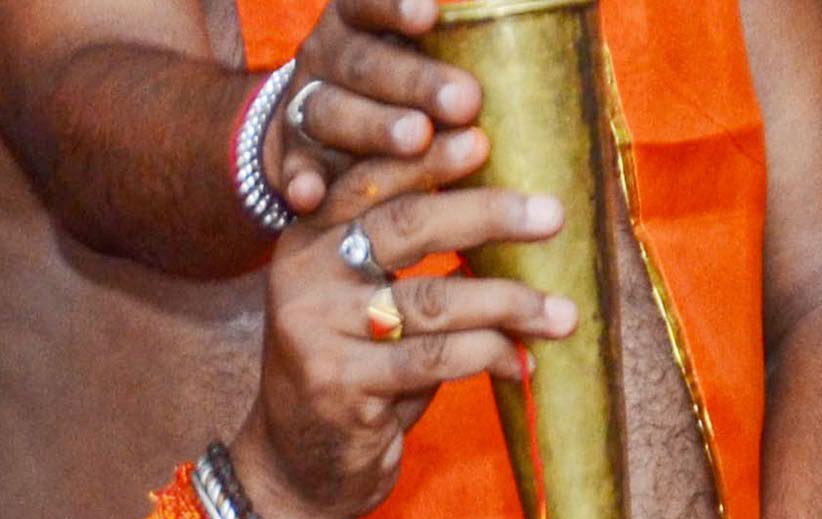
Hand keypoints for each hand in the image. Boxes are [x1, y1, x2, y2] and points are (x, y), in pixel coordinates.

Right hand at [234, 153, 577, 518]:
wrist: (296, 468)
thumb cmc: (355, 377)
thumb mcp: (368, 306)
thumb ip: (409, 259)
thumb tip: (504, 211)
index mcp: (309, 238)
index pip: (371, 181)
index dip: (428, 158)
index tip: (485, 139)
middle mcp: (306, 274)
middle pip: (406, 227)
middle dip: (487, 215)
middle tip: (551, 213)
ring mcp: (319, 330)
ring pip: (433, 300)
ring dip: (510, 303)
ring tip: (563, 313)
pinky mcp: (344, 386)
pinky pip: (437, 360)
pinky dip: (491, 357)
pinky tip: (523, 364)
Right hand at [258, 0, 484, 217]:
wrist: (315, 130)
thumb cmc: (398, 86)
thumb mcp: (415, 53)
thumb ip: (452, 45)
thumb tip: (526, 8)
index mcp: (356, 24)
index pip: (368, 4)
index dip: (395, 6)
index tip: (430, 14)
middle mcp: (327, 59)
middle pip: (364, 64)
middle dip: (413, 80)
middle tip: (464, 101)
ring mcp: (306, 107)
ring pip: (330, 111)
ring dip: (372, 125)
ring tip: (417, 137)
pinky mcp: (294, 158)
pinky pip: (295, 169)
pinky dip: (301, 181)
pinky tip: (309, 196)